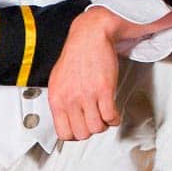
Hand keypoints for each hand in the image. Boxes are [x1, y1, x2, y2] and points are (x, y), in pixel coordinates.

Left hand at [47, 5, 171, 140]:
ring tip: (104, 115)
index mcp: (57, 98)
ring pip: (98, 127)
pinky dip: (115, 119)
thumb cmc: (76, 55)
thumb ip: (60, 100)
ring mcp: (87, 95)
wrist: (90, 36)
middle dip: (90, 129)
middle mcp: (71, 98)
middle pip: (82, 133)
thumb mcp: (58, 80)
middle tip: (94, 121)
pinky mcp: (104, 90)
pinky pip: (111, 117)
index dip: (75, 134)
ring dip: (103, 124)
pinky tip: (113, 112)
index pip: (63, 133)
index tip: (80, 129)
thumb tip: (64, 118)